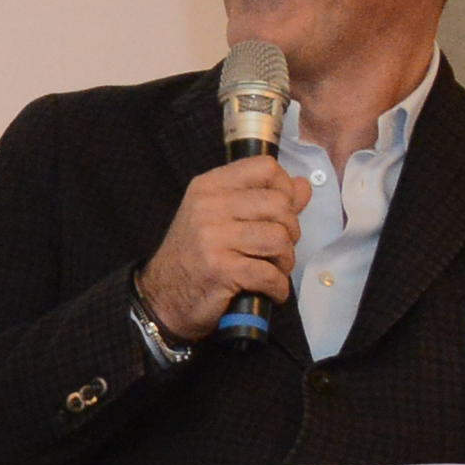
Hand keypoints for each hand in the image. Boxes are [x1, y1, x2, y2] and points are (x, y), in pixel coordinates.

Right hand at [137, 152, 302, 343]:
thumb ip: (263, 200)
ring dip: (285, 262)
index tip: (280, 212)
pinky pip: (269, 274)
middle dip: (290, 233)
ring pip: (279, 239)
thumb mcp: (221, 218)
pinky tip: (267, 291)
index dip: (285, 189)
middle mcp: (208, 206)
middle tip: (277, 250)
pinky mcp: (220, 269)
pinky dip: (277, 288)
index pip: (265, 168)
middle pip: (280, 205)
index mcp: (209, 186)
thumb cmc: (195, 255)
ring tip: (272, 271)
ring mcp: (212, 237)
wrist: (162, 296)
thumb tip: (303, 185)